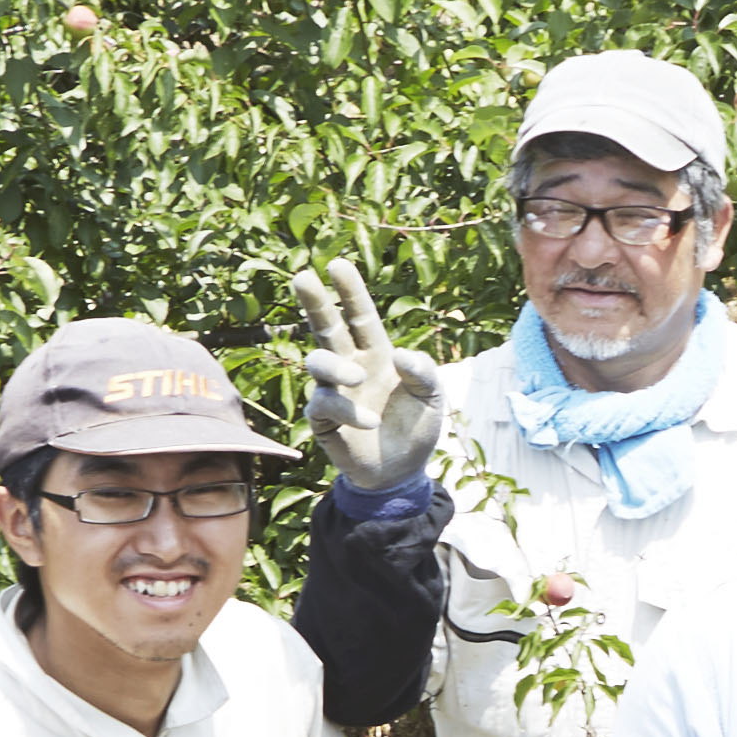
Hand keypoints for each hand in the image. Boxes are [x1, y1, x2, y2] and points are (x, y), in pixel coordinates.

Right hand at [298, 255, 449, 497]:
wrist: (403, 472)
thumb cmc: (416, 427)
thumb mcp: (433, 397)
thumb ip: (423, 372)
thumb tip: (398, 353)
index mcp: (376, 354)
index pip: (360, 316)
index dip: (349, 291)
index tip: (337, 264)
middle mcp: (350, 366)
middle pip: (326, 328)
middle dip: (315, 302)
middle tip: (303, 276)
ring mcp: (333, 392)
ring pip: (317, 362)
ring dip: (336, 366)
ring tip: (357, 378)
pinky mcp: (322, 420)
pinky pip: (323, 405)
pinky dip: (348, 410)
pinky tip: (370, 421)